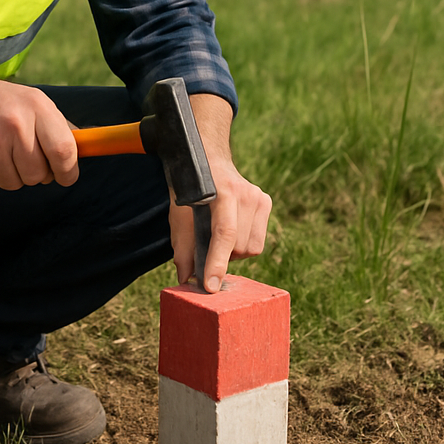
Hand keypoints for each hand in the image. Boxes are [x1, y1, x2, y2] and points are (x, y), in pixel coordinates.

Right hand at [0, 75, 78, 190]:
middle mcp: (17, 121)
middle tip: (22, 158)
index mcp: (38, 106)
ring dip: (8, 174)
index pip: (64, 150)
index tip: (65, 176)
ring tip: (0, 152)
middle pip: (37, 174)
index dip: (68, 171)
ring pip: (13, 182)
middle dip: (33, 174)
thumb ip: (58, 126)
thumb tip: (87, 146)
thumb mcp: (32, 102)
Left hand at [169, 95, 272, 291]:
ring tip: (218, 234)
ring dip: (234, 251)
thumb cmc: (189, 188)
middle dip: (222, 256)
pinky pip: (258, 240)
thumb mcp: (178, 214)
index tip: (210, 286)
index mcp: (222, 193)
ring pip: (252, 248)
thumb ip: (182, 248)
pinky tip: (231, 228)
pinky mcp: (265, 201)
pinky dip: (244, 243)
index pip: (224, 234)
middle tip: (207, 245)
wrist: (206, 157)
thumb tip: (186, 280)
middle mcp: (245, 193)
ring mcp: (258, 196)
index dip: (217, 262)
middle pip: (239, 247)